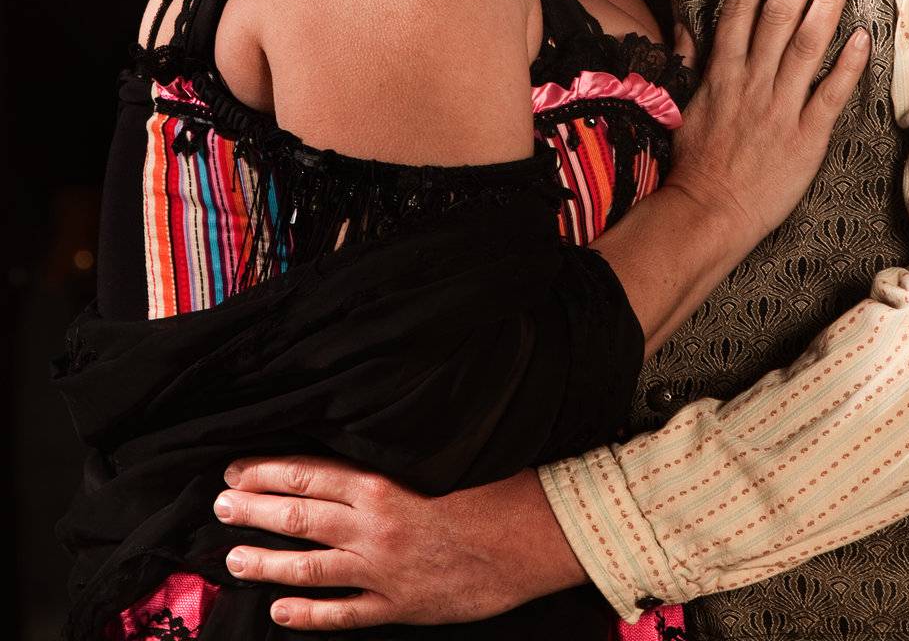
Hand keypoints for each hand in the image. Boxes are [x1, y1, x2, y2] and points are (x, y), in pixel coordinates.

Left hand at [213, 458, 583, 628]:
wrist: (538, 537)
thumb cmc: (499, 486)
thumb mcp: (443, 456)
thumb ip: (396, 458)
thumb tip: (358, 445)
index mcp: (383, 483)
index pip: (308, 473)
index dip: (266, 472)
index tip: (234, 470)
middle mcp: (374, 527)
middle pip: (298, 518)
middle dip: (253, 512)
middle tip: (218, 507)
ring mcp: (383, 572)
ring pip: (308, 569)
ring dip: (266, 565)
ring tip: (233, 559)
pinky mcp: (400, 606)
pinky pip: (342, 615)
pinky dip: (307, 616)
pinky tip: (279, 613)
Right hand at [667, 0, 868, 249]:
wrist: (706, 213)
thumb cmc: (693, 162)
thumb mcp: (682, 104)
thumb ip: (688, 62)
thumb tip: (685, 26)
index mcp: (723, 73)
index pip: (740, 11)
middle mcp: (753, 82)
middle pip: (779, 16)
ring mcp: (782, 108)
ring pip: (808, 45)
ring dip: (826, 4)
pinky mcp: (806, 137)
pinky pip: (831, 95)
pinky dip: (848, 65)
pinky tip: (864, 36)